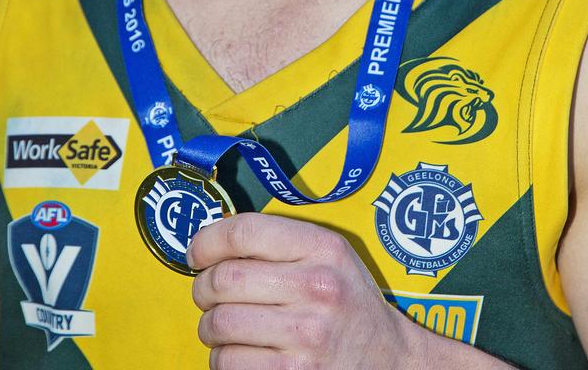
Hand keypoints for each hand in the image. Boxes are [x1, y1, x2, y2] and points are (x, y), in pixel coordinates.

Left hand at [188, 211, 421, 369]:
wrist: (390, 361)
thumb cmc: (347, 302)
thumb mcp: (330, 256)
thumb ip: (280, 242)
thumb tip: (212, 241)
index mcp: (323, 248)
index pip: (245, 231)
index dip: (207, 240)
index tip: (197, 252)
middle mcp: (316, 288)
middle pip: (224, 279)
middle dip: (203, 287)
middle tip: (207, 292)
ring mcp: (305, 337)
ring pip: (219, 325)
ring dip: (210, 327)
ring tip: (224, 325)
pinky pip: (229, 364)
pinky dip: (222, 359)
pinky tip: (240, 352)